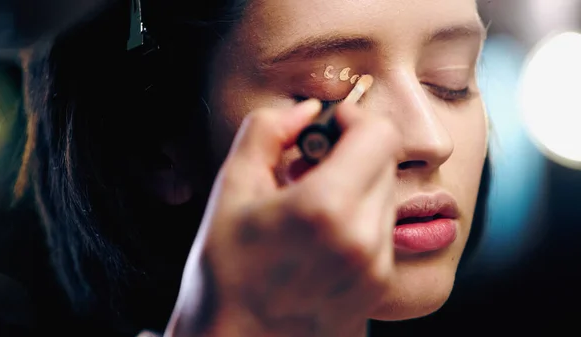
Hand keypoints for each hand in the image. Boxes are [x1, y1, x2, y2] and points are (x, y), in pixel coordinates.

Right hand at [165, 99, 400, 336]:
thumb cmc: (223, 274)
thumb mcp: (230, 189)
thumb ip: (267, 132)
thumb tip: (305, 110)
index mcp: (326, 209)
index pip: (379, 136)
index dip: (354, 120)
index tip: (327, 129)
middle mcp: (363, 240)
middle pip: (385, 163)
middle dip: (351, 152)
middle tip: (309, 168)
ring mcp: (376, 270)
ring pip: (386, 196)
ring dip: (355, 186)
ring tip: (311, 205)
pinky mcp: (378, 289)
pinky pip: (383, 232)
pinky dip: (359, 217)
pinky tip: (321, 233)